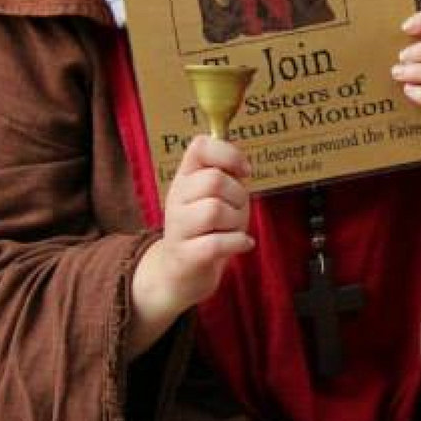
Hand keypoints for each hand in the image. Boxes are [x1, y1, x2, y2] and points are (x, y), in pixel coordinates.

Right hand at [128, 135, 252, 357]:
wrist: (179, 275)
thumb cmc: (206, 229)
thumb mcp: (215, 196)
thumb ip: (226, 176)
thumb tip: (242, 166)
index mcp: (185, 177)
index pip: (200, 146)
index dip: (228, 153)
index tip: (244, 171)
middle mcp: (176, 198)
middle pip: (214, 180)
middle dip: (238, 195)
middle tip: (238, 210)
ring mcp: (177, 227)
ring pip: (215, 210)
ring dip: (237, 221)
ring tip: (234, 230)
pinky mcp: (185, 255)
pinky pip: (216, 243)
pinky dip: (237, 243)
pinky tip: (243, 244)